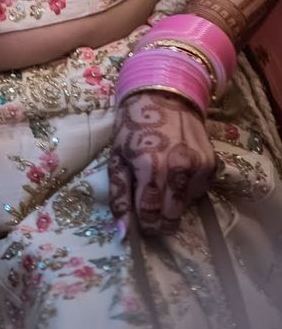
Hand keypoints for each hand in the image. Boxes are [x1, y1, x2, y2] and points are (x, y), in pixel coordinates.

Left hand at [109, 89, 216, 236]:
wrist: (163, 96)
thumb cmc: (134, 127)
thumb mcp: (117, 158)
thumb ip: (119, 196)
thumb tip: (123, 232)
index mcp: (151, 167)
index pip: (151, 215)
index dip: (144, 224)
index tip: (140, 223)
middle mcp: (179, 169)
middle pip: (172, 217)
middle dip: (159, 220)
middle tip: (149, 208)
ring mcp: (198, 167)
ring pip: (185, 206)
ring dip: (172, 203)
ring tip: (161, 181)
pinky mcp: (211, 165)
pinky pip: (197, 191)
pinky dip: (186, 189)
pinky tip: (175, 172)